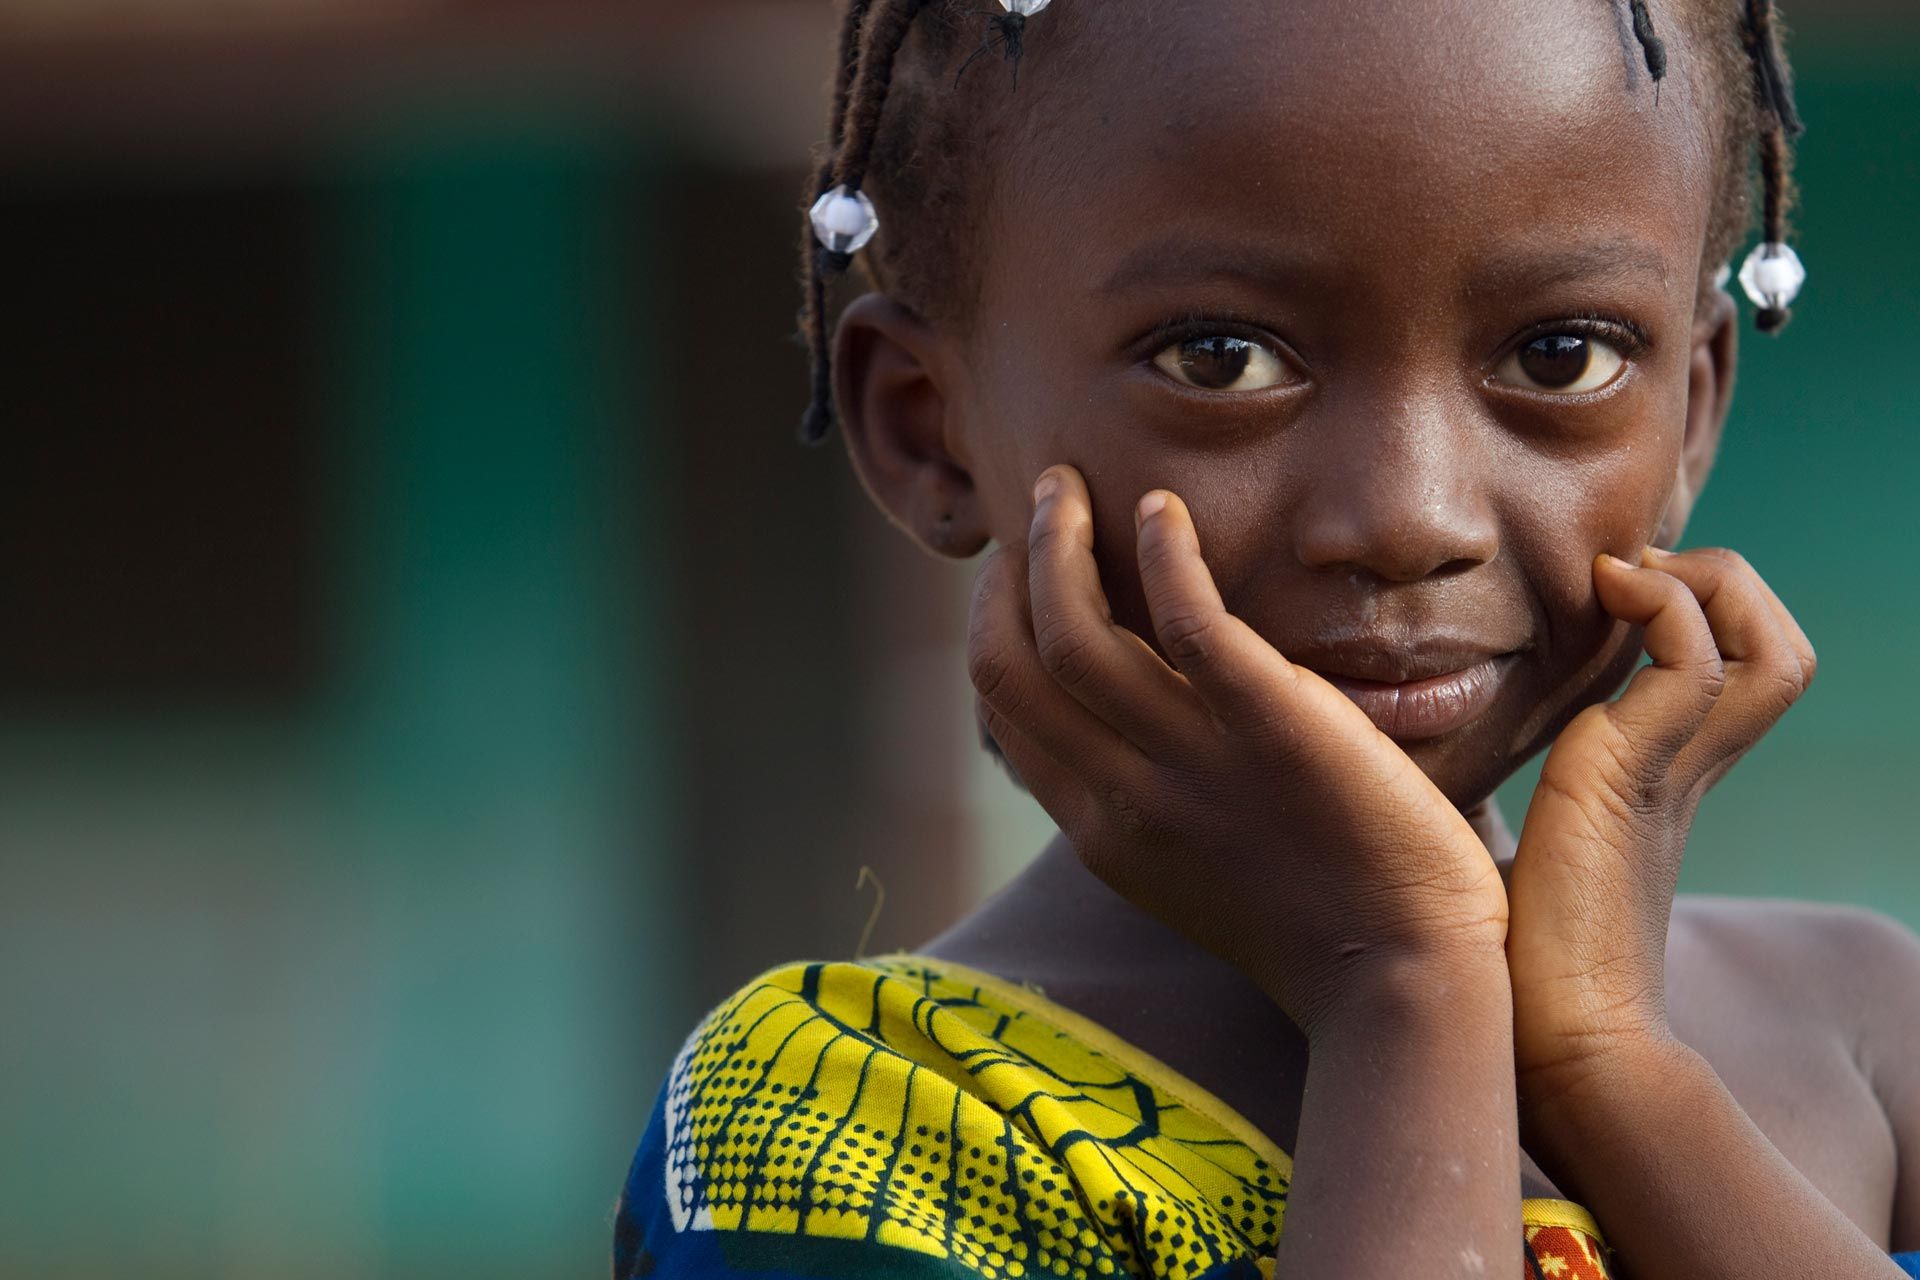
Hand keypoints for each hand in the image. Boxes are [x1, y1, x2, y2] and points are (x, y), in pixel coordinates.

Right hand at [966, 464, 1509, 1031]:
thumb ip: (1143, 795)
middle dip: (1009, 570)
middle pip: (1012, 663)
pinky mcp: (1270, 726)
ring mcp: (1191, 762)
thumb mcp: (1187, 866)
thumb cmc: (1315, 922)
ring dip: (1060, 542)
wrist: (1401, 975)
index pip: (1007, 708)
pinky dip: (1162, 549)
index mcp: (1100, 830)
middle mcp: (1122, 796)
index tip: (1020, 570)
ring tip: (1074, 490)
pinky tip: (1165, 510)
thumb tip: (1124, 720)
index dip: (996, 623)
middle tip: (1042, 504)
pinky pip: (1186, 618)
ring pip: (1073, 632)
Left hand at [1507, 546, 1815, 1103]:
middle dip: (1724, 585)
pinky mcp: (1637, 772)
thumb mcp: (1511, 848)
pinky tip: (1600, 598)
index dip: (1697, 610)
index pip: (1736, 670)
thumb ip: (1504, 805)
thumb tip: (1418, 774)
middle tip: (1629, 580)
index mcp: (1664, 776)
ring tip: (1623, 583)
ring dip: (1708, 586)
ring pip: (1770, 646)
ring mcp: (1674, 767)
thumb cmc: (1511, 955)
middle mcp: (1688, 766)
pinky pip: (1693, 661)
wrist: (1550, 1039)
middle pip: (1778, 649)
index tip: (1610, 593)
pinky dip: (1663, 608)